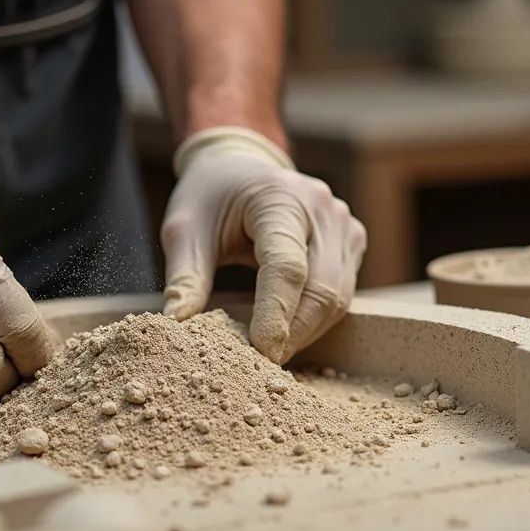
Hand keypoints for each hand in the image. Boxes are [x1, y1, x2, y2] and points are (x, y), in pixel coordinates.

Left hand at [160, 128, 367, 363]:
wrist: (240, 165)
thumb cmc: (211, 196)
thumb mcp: (185, 229)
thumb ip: (185, 276)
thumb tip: (177, 326)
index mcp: (281, 197)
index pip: (287, 266)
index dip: (275, 314)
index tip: (260, 353)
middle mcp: (324, 209)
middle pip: (322, 290)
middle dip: (292, 333)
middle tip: (258, 365)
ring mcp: (345, 225)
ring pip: (338, 299)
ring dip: (305, 332)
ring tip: (270, 351)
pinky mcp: (352, 242)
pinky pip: (342, 295)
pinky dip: (315, 320)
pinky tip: (287, 330)